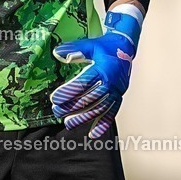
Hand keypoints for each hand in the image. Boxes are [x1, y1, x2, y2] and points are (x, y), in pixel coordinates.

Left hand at [50, 4, 142, 138]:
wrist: (126, 47)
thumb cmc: (105, 47)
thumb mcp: (90, 45)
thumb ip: (74, 50)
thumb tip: (57, 53)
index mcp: (102, 68)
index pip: (83, 84)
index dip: (68, 92)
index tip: (54, 98)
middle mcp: (111, 82)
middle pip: (89, 99)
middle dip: (71, 107)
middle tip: (57, 111)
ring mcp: (116, 91)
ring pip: (99, 109)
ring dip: (83, 118)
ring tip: (68, 124)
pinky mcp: (119, 97)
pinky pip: (112, 113)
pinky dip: (103, 124)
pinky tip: (94, 134)